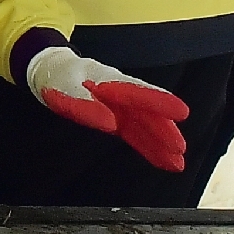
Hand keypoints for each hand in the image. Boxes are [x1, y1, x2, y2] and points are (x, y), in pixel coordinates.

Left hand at [24, 45, 190, 171]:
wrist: (52, 71)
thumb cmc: (58, 76)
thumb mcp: (64, 87)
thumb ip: (85, 105)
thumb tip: (110, 124)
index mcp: (109, 81)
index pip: (139, 93)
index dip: (160, 102)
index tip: (181, 112)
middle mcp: (121, 94)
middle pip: (146, 112)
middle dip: (164, 130)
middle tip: (179, 148)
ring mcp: (120, 107)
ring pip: (144, 126)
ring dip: (160, 143)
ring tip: (178, 162)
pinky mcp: (117, 119)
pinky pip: (136, 134)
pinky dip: (150, 148)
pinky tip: (164, 160)